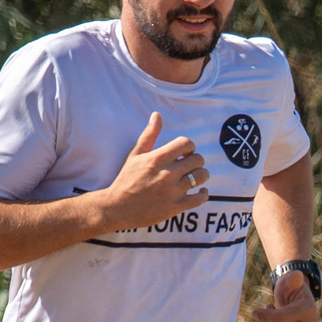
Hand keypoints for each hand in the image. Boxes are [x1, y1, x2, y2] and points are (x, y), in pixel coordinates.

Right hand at [96, 112, 208, 232]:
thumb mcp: (135, 154)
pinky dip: (203, 194)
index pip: (186, 143)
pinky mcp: (175, 207)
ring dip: (202, 175)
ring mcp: (172, 191)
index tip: (185, 153)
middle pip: (198, 160)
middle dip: (196, 161)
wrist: (117, 207)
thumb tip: (157, 115)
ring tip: (195, 177)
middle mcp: (166, 173)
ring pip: (201, 177)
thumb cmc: (126, 179)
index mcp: (157, 158)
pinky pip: (199, 198)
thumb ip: (149, 135)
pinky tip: (200, 191)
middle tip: (190, 165)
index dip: (189, 147)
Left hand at [252, 266, 320, 321]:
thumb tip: (297, 275)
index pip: (282, 318)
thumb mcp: (289, 281)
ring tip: (272, 315)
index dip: (265, 316)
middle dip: (268, 321)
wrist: (297, 300)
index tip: (254, 312)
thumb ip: (292, 278)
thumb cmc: (290, 289)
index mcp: (308, 310)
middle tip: (269, 308)